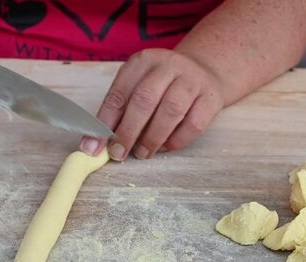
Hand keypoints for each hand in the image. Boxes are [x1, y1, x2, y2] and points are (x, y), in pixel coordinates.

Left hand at [80, 48, 225, 160]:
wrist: (205, 72)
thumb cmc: (163, 86)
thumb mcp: (138, 87)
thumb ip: (119, 112)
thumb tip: (96, 145)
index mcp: (142, 62)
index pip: (118, 93)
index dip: (104, 123)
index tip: (94, 147)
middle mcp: (168, 66)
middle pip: (144, 100)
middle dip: (128, 132)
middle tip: (118, 153)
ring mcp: (192, 80)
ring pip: (171, 110)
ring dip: (152, 138)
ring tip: (142, 153)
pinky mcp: (211, 98)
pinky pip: (193, 124)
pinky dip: (176, 141)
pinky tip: (165, 147)